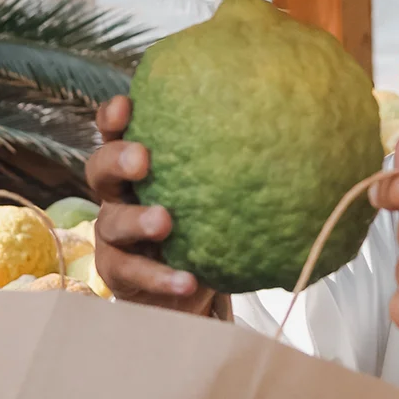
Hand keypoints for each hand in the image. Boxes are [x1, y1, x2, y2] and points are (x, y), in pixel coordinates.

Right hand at [87, 96, 219, 315]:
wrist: (189, 291)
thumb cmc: (205, 229)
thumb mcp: (217, 195)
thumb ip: (236, 169)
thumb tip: (297, 142)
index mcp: (138, 169)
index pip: (116, 135)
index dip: (113, 119)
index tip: (126, 106)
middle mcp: (119, 196)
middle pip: (100, 170)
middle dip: (117, 160)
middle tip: (143, 160)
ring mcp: (114, 236)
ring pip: (111, 223)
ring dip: (137, 220)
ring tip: (164, 222)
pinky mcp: (118, 273)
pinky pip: (133, 272)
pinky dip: (159, 276)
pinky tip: (187, 280)